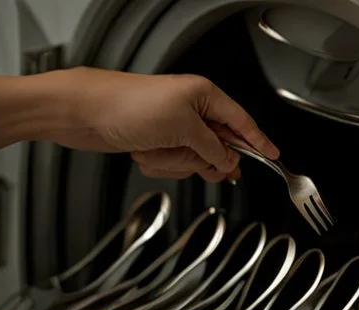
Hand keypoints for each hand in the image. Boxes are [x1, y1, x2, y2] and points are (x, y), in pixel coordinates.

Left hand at [55, 67, 278, 182]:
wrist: (87, 114)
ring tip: (154, 149)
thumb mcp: (182, 128)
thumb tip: (228, 160)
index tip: (272, 156)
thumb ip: (211, 147)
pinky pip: (167, 165)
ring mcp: (169, 128)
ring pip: (190, 161)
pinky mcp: (152, 142)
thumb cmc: (129, 106)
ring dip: (172, 162)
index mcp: (203, 96)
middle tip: (198, 165)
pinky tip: (142, 153)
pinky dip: (156, 164)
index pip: (240, 122)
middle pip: (215, 148)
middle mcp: (188, 110)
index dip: (257, 142)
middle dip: (201, 159)